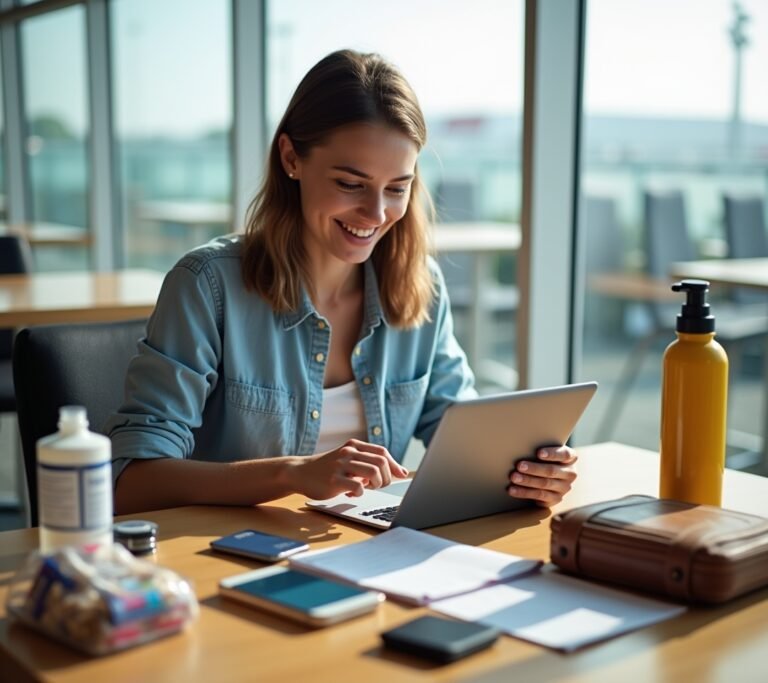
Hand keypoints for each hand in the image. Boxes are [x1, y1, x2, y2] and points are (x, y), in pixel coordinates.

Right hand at [290, 439, 408, 499]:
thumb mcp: (348, 459)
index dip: (395, 464)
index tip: (402, 475)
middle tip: (378, 486)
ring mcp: (341, 465)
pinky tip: (351, 493)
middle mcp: (349, 452)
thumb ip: (368, 462)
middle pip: (381, 463)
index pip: (382, 452)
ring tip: (366, 488)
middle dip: (385, 478)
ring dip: (376, 484)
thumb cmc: (328, 469)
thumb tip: (398, 472)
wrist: (300, 472)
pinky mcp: (333, 479)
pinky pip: (357, 487)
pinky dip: (360, 493)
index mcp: (354, 446)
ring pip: (373, 472)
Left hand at [507, 446, 577, 507]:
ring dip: (527, 481)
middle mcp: (570, 474)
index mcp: (571, 458)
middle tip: (519, 466)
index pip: (565, 455)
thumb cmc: (544, 458)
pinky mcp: (555, 499)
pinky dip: (524, 492)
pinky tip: (513, 489)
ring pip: (544, 484)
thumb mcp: (546, 452)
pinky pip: (539, 496)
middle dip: (534, 468)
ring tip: (513, 477)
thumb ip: (539, 447)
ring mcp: (564, 488)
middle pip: (552, 471)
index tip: (538, 453)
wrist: (547, 475)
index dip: (552, 454)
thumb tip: (521, 447)